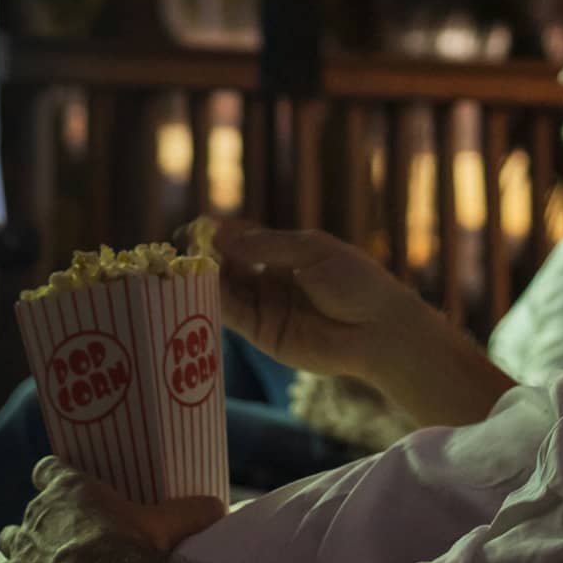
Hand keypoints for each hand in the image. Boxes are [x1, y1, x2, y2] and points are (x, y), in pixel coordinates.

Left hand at [0, 458, 224, 562]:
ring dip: (20, 547)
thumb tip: (222, 506)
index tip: (60, 485)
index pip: (47, 469)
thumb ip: (192, 510)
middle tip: (62, 536)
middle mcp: (39, 510)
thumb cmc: (134, 546)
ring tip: (37, 561)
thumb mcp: (168, 522)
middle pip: (30, 508)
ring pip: (8, 538)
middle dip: (42, 520)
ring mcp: (21, 545)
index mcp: (70, 487)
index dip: (52, 477)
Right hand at [206, 219, 416, 380]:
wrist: (380, 328)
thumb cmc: (355, 282)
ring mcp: (267, 308)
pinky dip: (216, 302)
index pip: (246, 240)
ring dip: (206, 279)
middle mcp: (271, 281)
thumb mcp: (313, 251)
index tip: (198, 227)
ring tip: (186, 266)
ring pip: (227, 291)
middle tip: (183, 246)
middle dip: (207, 256)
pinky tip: (202, 289)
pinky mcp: (265, 334)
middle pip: (230, 266)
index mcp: (287, 254)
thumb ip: (268, 246)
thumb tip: (223, 237)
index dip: (222, 234)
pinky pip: (234, 316)